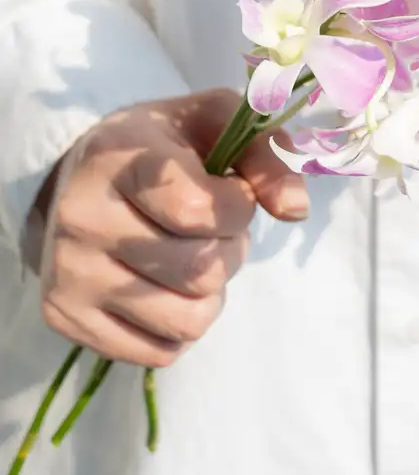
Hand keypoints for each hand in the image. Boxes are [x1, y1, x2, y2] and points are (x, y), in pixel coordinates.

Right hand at [34, 88, 308, 367]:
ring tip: (194, 258)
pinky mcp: (66, 320)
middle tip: (213, 228)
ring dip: (210, 293)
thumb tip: (296, 210)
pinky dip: (180, 326)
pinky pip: (160, 352)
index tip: (231, 190)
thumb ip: (266, 156)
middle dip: (230, 249)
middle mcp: (84, 220)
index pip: (198, 212)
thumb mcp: (214, 121)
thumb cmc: (159, 146)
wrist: (76, 180)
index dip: (238, 207)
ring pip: (187, 321)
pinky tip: (167, 287)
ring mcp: (70, 277)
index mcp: (117, 160)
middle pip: (201, 271)